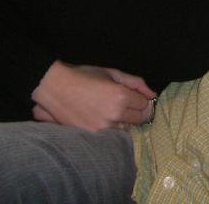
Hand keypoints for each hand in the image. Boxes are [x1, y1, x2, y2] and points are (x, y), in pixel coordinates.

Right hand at [31, 61, 157, 130]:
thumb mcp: (112, 73)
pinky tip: (101, 116)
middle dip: (136, 110)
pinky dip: (111, 126)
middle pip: (140, 118)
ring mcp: (104, 128)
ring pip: (127, 127)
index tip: (134, 95)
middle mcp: (115, 115)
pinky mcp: (93, 135)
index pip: (146, 104)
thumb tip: (153, 95)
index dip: (142, 98)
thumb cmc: (84, 76)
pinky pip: (112, 134)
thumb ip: (136, 84)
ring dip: (124, 119)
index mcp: (121, 96)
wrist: (55, 88)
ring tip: (108, 108)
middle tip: (123, 101)